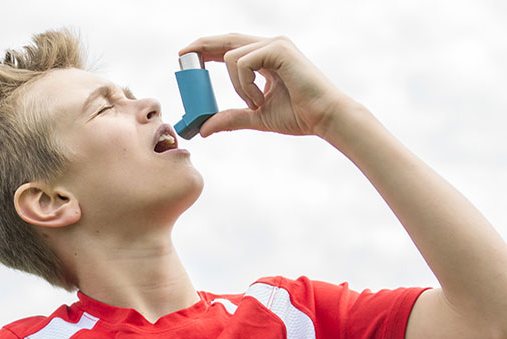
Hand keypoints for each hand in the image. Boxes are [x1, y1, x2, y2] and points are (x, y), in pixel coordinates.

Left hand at [178, 34, 352, 137]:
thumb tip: (204, 129)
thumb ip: (232, 118)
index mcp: (266, 56)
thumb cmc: (299, 116)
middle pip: (226, 40)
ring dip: (236, 86)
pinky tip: (260, 99)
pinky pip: (242, 62)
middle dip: (202, 48)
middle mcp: (270, 45)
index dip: (207, 48)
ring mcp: (275, 44)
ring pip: (232, 56)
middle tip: (181, 57)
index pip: (230, 46)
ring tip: (255, 103)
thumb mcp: (257, 117)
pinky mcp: (278, 48)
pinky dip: (245, 85)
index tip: (186, 56)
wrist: (325, 119)